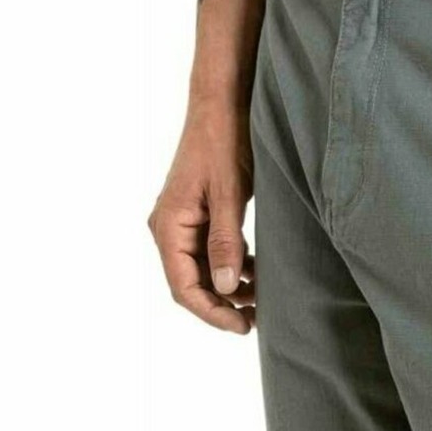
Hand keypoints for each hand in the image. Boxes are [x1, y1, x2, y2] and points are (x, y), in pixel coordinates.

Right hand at [148, 101, 255, 333]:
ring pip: (204, 271)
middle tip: (258, 319)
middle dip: (223, 304)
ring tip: (263, 297)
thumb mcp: (228, 194)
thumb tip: (226, 288)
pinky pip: (211, 253)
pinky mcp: (199, 217)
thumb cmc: (223, 140)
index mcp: (168, 226)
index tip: (243, 327)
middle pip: (192, 284)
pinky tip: (257, 272)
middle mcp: (169, 228)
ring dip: (230, 288)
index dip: (212, 313)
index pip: (184, 287)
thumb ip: (225, 242)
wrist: (221, 103)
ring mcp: (183, 223)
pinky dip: (234, 267)